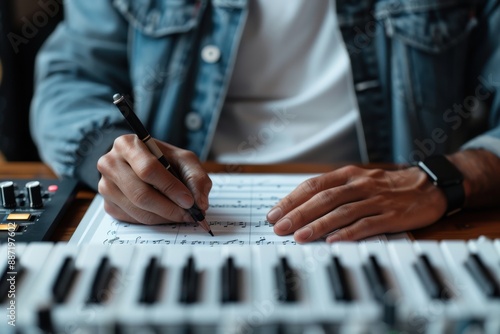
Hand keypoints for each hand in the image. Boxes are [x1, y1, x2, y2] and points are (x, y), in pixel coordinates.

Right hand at [97, 134, 211, 223]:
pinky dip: (154, 220)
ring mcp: (105, 185)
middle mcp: (110, 164)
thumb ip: (197, 177)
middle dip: (169, 208)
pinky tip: (165, 214)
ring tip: (181, 214)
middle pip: (140, 194)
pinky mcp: (108, 204)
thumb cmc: (163, 160)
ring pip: (137, 210)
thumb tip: (200, 203)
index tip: (189, 200)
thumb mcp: (184, 159)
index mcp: (127, 145)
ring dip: (164, 217)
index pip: (148, 169)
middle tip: (188, 214)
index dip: (170, 187)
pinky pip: (133, 219)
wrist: (141, 164)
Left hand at [267, 165, 446, 242]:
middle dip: (298, 213)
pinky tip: (333, 241)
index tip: (274, 213)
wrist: (430, 185)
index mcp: (348, 175)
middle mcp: (360, 185)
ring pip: (342, 211)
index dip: (292, 199)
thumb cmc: (388, 186)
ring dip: (318, 224)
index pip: (313, 186)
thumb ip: (333, 191)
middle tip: (279, 227)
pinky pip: (367, 225)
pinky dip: (349, 233)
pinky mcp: (393, 216)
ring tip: (299, 236)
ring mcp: (376, 200)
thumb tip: (301, 206)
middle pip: (323, 198)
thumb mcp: (359, 181)